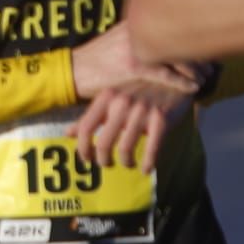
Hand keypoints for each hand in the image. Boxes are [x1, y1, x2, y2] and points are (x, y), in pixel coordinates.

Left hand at [69, 84, 196, 172]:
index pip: (85, 127)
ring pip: (126, 149)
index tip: (86, 159)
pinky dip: (148, 163)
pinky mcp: (161, 118)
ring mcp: (142, 110)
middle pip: (104, 143)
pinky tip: (147, 168)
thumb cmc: (139, 88)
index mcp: (107, 96)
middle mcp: (122, 103)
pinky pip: (152, 149)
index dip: (83, 148)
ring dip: (126, 162)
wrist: (174, 74)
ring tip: (128, 164)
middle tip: (107, 164)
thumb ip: (92, 115)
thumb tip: (69, 134)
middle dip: (104, 160)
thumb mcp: (113, 96)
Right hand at [70, 18, 201, 102]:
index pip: (174, 22)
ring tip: (207, 77)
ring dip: (196, 68)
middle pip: (180, 36)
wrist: (73, 69)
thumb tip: (159, 32)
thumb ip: (138, 34)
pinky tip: (194, 88)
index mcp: (136, 20)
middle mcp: (138, 30)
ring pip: (177, 55)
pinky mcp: (133, 67)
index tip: (208, 45)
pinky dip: (183, 81)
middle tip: (214, 64)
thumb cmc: (96, 58)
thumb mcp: (118, 37)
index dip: (194, 33)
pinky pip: (166, 74)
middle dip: (200, 51)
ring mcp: (136, 48)